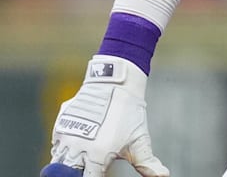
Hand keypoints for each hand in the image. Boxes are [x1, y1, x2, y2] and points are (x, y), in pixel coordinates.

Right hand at [42, 55, 168, 176]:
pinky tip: (75, 147)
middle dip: (76, 172)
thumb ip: (147, 163)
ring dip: (67, 163)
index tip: (98, 174)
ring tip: (80, 160)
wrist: (116, 82)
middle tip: (87, 167)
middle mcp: (78, 147)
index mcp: (98, 155)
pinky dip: (62, 149)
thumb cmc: (130, 113)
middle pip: (66, 173)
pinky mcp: (60, 123)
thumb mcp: (140, 140)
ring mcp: (66, 134)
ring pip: (57, 160)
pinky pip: (55, 144)